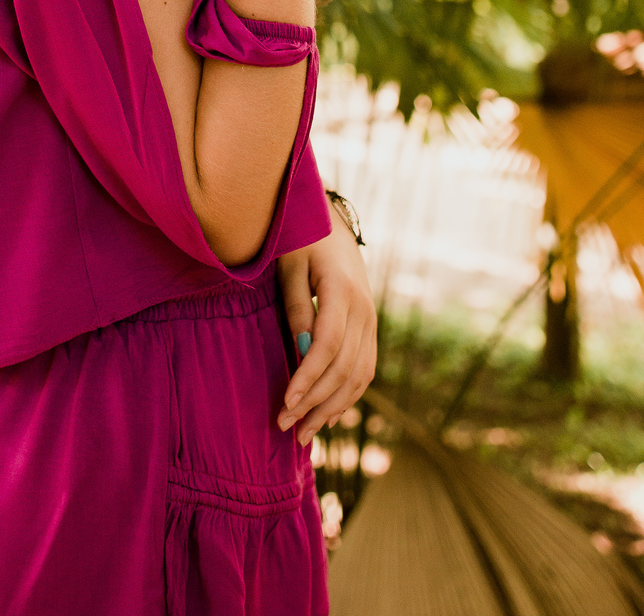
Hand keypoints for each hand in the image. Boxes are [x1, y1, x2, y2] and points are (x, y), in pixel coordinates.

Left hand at [276, 205, 375, 444]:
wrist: (333, 224)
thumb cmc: (302, 240)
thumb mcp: (290, 265)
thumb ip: (297, 306)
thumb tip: (301, 352)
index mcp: (343, 291)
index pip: (328, 345)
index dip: (308, 377)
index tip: (286, 402)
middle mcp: (364, 310)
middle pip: (344, 367)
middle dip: (315, 402)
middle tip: (286, 427)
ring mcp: (371, 321)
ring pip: (359, 375)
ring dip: (332, 408)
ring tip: (305, 433)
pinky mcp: (370, 328)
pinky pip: (364, 369)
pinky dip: (347, 396)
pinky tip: (327, 416)